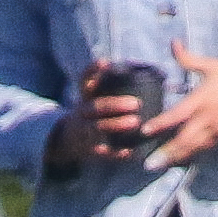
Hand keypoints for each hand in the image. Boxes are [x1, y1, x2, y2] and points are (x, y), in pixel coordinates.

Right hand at [45, 70, 159, 171]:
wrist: (69, 139)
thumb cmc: (93, 113)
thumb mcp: (94, 96)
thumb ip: (110, 85)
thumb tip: (148, 72)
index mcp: (85, 97)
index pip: (84, 81)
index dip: (93, 71)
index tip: (105, 63)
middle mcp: (82, 112)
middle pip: (95, 106)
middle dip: (115, 104)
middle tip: (136, 103)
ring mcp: (84, 131)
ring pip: (97, 128)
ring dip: (115, 125)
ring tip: (135, 123)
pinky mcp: (89, 150)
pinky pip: (101, 152)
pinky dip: (115, 153)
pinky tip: (130, 152)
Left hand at [138, 47, 217, 166]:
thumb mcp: (211, 64)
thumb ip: (188, 58)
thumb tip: (173, 43)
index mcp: (201, 100)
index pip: (176, 115)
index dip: (160, 124)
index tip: (145, 131)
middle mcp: (207, 118)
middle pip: (184, 140)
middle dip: (166, 153)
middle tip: (149, 164)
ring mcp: (217, 129)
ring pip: (194, 147)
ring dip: (177, 157)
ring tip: (162, 166)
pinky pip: (206, 147)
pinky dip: (193, 154)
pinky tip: (182, 159)